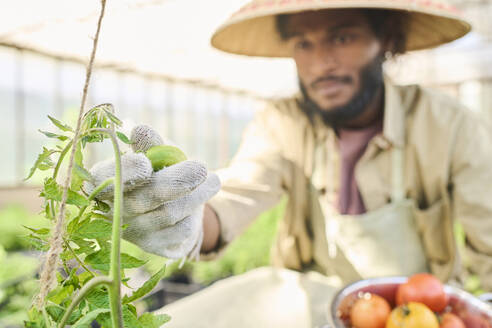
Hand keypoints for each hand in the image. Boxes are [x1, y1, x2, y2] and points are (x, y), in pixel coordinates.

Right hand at [85, 125, 220, 259]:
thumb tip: (139, 130)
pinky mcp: (155, 247)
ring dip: (196, 195)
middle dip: (175, 182)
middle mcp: (114, 211)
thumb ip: (150, 144)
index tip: (145, 163)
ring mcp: (133, 233)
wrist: (178, 204)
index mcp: (105, 183)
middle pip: (143, 199)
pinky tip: (198, 202)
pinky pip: (181, 231)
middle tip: (201, 168)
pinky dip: (195, 213)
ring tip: (213, 179)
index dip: (125, 173)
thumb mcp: (157, 154)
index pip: (105, 180)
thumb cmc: (160, 171)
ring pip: (168, 214)